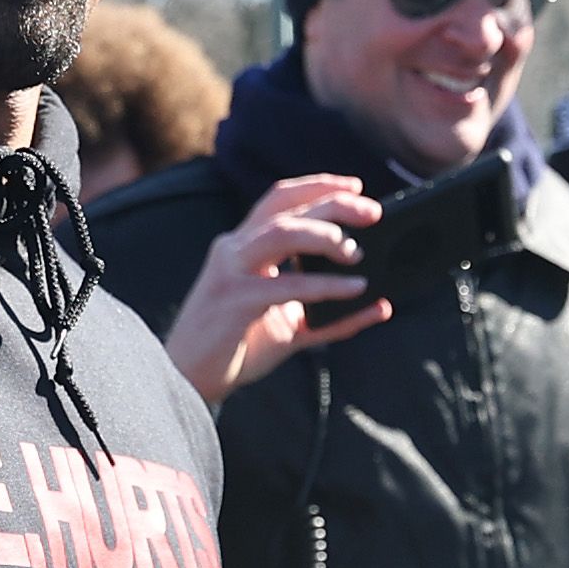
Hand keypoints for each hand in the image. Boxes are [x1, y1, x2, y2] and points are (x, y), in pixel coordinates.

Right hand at [162, 174, 388, 406]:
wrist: (189, 380)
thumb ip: (328, 311)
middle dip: (334, 203)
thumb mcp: (289, 324)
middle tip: (373, 212)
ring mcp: (231, 273)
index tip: (356, 187)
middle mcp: (234, 250)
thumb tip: (379, 304)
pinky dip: (325, 285)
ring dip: (325, 235)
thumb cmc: (237, 349)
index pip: (279, 199)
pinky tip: (356, 290)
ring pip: (282, 233)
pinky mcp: (234, 301)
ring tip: (356, 252)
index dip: (318, 186)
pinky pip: (286, 286)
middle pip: (286, 208)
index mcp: (243, 247)